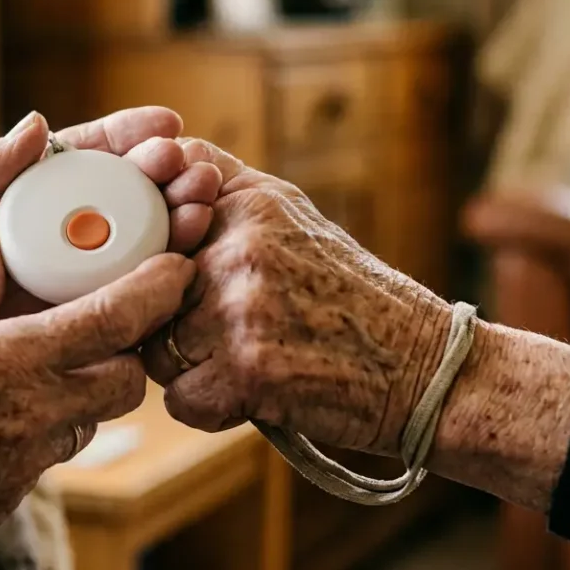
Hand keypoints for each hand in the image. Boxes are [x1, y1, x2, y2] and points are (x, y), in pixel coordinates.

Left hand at [0, 108, 221, 447]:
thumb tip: (40, 127)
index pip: (70, 170)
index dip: (120, 147)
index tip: (167, 129)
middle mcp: (24, 259)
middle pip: (108, 215)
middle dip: (159, 188)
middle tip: (196, 175)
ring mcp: (35, 310)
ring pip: (116, 270)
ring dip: (165, 240)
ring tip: (198, 217)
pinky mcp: (38, 360)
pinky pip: (99, 333)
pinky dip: (142, 310)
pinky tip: (175, 288)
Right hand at [0, 222, 195, 565]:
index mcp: (12, 363)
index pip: (115, 320)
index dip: (157, 289)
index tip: (177, 266)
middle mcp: (38, 412)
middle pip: (127, 377)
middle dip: (132, 346)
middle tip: (113, 315)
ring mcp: (31, 458)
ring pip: (98, 415)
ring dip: (96, 383)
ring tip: (61, 356)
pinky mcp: (16, 488)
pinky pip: (60, 444)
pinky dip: (59, 417)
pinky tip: (18, 402)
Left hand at [140, 140, 453, 456]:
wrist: (422, 366)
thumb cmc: (350, 295)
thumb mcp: (292, 216)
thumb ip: (225, 186)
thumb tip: (161, 160)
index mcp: (250, 204)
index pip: (152, 213)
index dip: (151, 255)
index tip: (178, 276)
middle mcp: (241, 248)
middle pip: (147, 289)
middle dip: (170, 318)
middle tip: (225, 331)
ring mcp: (242, 308)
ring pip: (156, 347)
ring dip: (188, 367)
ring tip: (244, 363)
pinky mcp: (247, 370)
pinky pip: (180, 398)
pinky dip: (209, 409)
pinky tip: (249, 395)